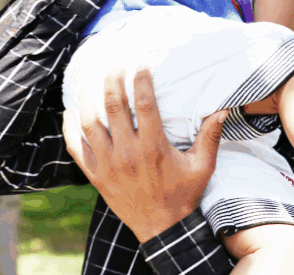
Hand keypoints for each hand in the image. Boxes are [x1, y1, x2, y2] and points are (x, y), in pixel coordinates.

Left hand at [63, 68, 226, 242]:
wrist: (162, 229)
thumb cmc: (183, 195)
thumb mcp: (202, 167)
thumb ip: (210, 137)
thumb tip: (223, 110)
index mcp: (153, 147)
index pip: (144, 103)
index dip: (140, 78)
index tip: (140, 63)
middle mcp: (127, 153)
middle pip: (113, 105)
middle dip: (112, 78)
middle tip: (113, 63)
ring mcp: (108, 164)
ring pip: (90, 121)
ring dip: (88, 96)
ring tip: (90, 78)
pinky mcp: (96, 175)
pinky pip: (76, 147)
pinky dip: (70, 127)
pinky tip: (71, 111)